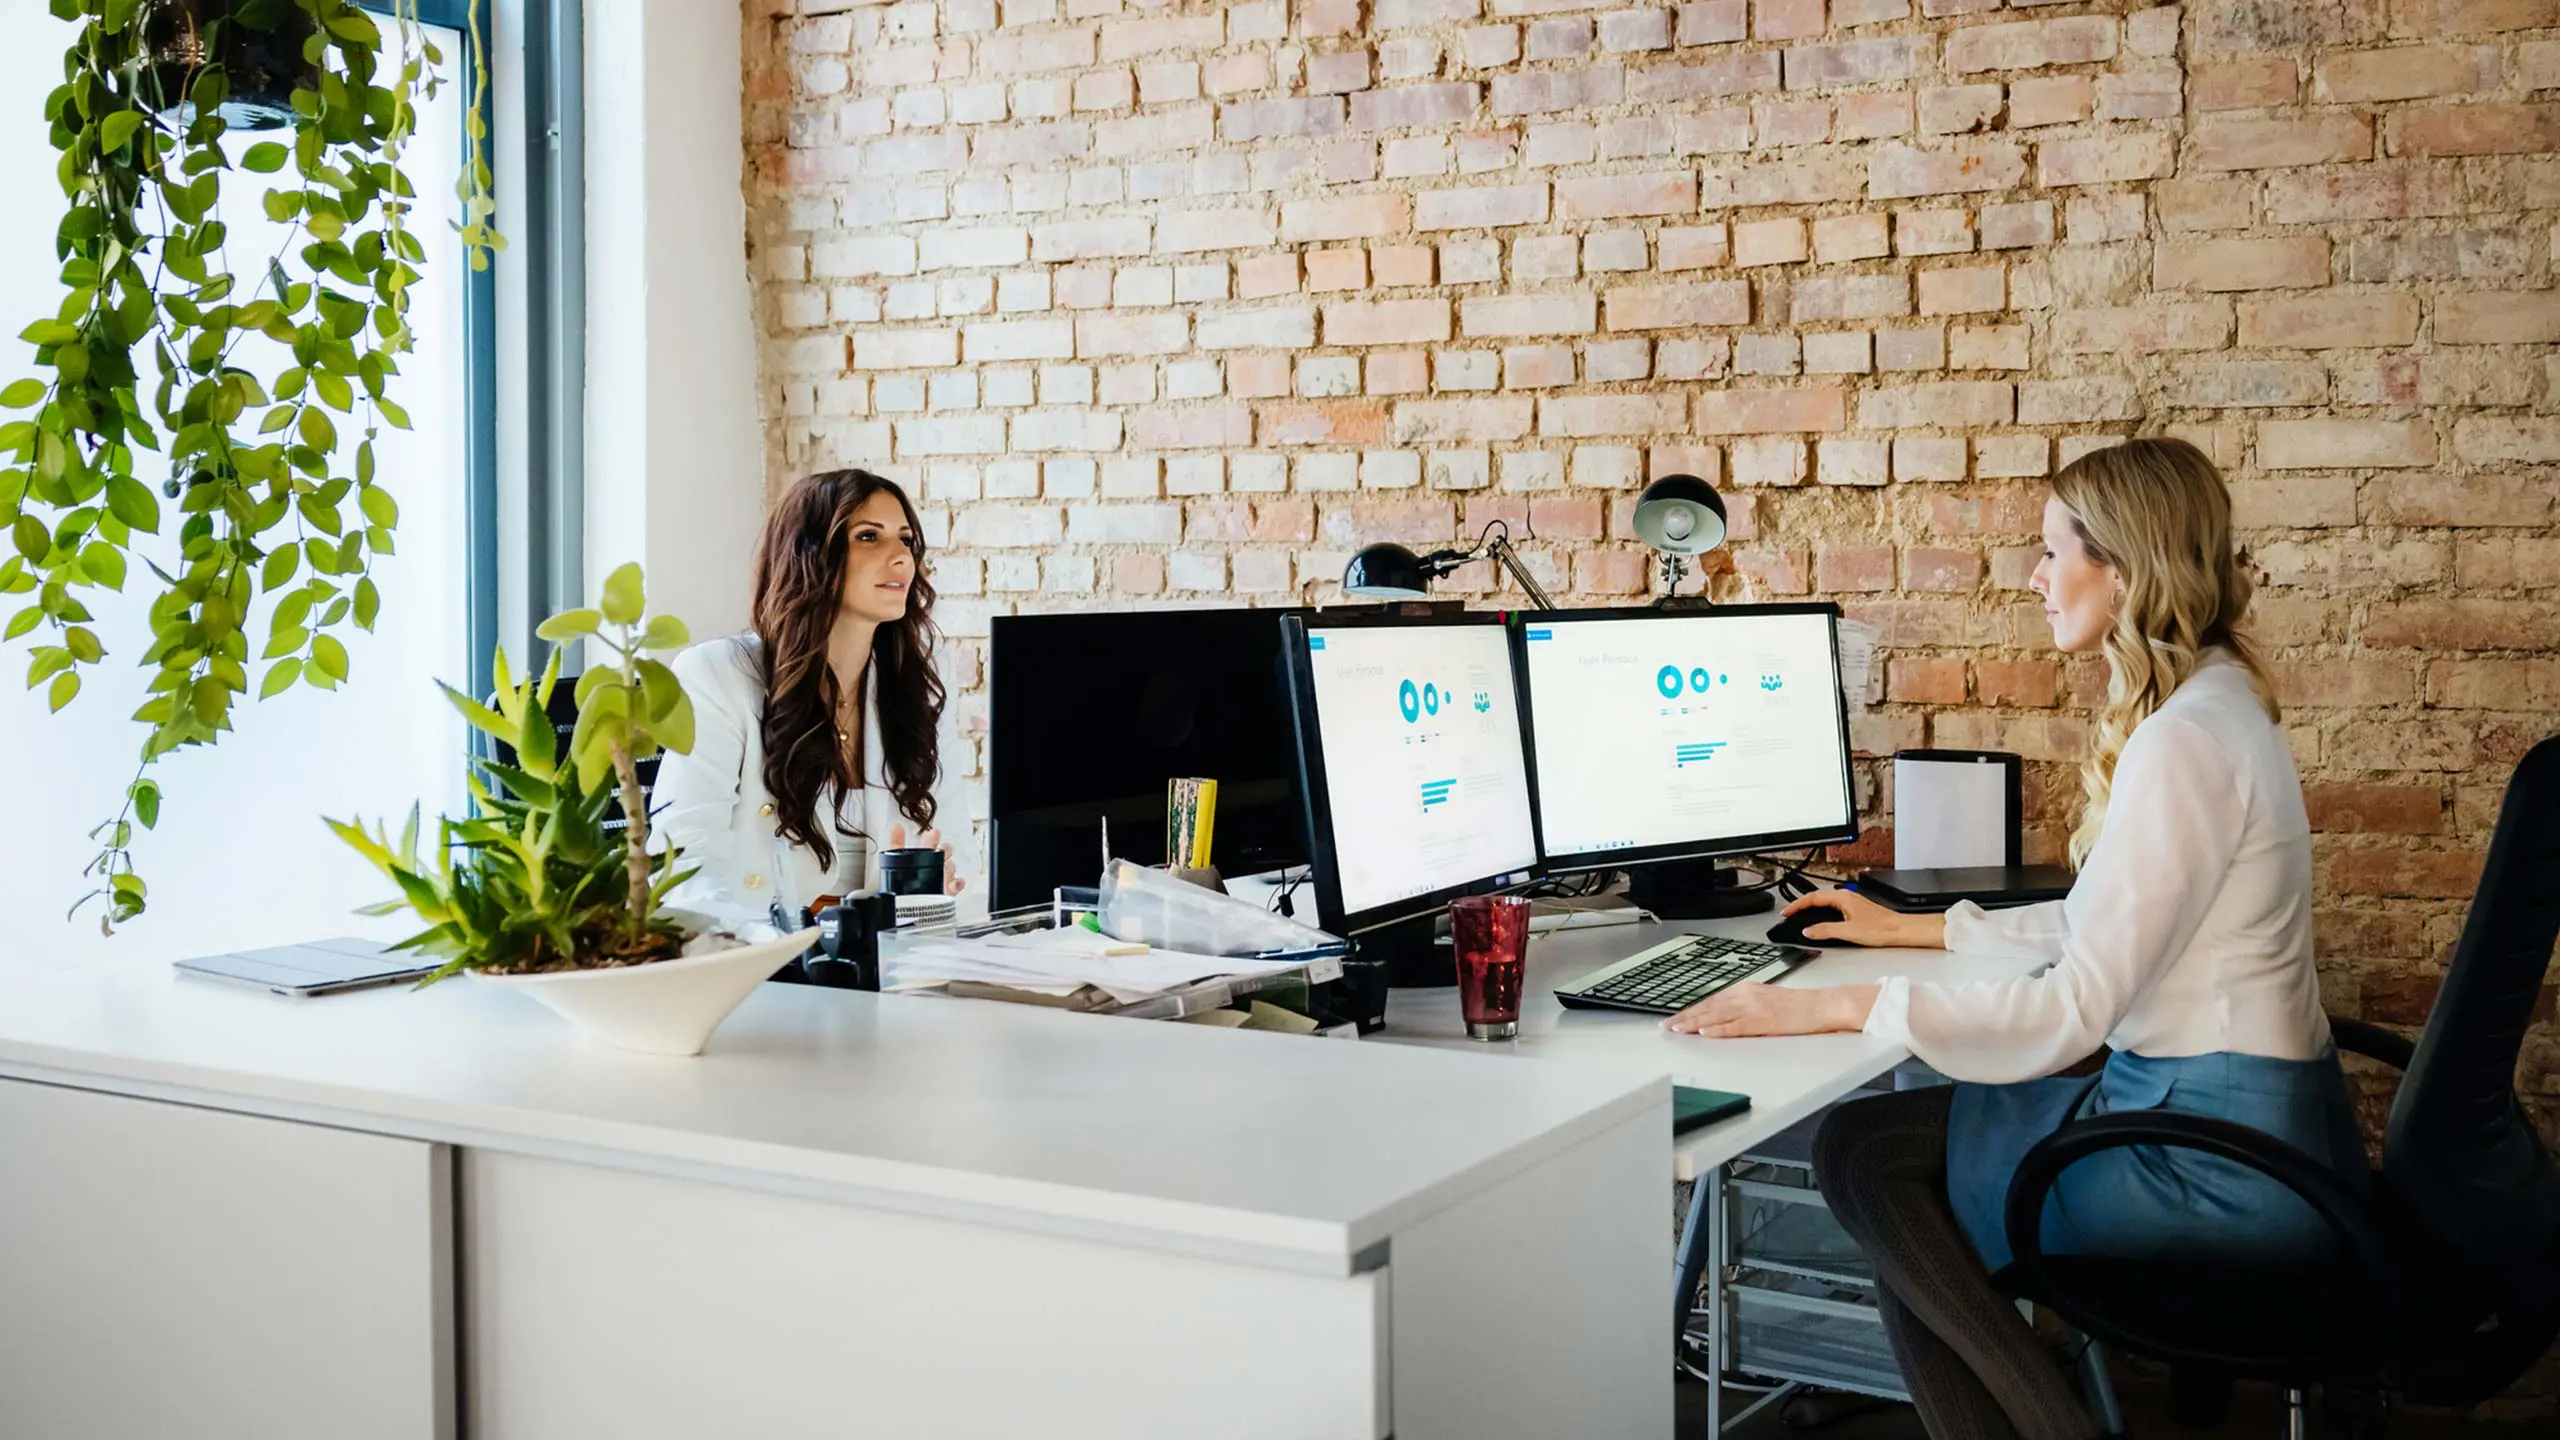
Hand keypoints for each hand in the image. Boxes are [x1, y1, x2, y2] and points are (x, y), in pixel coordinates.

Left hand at [888, 825, 966, 894]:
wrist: (907, 906)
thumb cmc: (904, 887)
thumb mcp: (896, 860)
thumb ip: (896, 843)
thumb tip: (895, 827)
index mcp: (923, 858)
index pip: (929, 844)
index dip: (932, 838)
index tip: (933, 833)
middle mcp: (934, 866)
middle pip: (945, 853)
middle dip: (944, 849)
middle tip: (940, 848)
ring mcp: (943, 878)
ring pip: (951, 867)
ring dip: (949, 866)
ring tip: (944, 867)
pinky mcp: (948, 892)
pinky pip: (958, 884)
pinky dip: (958, 882)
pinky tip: (952, 882)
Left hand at [1663, 982, 1877, 1037]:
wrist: (1820, 1005)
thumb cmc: (1796, 1007)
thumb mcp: (1764, 999)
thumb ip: (1742, 1005)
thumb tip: (1721, 1016)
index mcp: (1745, 989)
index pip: (1711, 1001)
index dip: (1690, 1010)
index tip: (1674, 1018)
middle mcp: (1745, 996)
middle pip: (1709, 1008)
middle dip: (1685, 1018)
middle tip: (1666, 1026)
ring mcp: (1753, 1008)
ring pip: (1717, 1016)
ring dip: (1695, 1024)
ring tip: (1678, 1030)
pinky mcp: (1763, 1021)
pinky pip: (1736, 1026)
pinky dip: (1719, 1030)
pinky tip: (1706, 1033)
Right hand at [1782, 888, 1941, 948]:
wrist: (1901, 930)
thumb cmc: (1881, 928)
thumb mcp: (1848, 932)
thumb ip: (1825, 930)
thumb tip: (1808, 931)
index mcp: (1843, 898)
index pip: (1813, 898)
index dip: (1797, 905)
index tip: (1786, 912)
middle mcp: (1847, 897)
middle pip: (1818, 897)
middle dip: (1801, 905)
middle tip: (1790, 914)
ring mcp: (1852, 903)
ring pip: (1826, 902)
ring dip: (1812, 908)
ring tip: (1801, 916)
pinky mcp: (1857, 910)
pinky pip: (1833, 907)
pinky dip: (1822, 912)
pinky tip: (1822, 920)